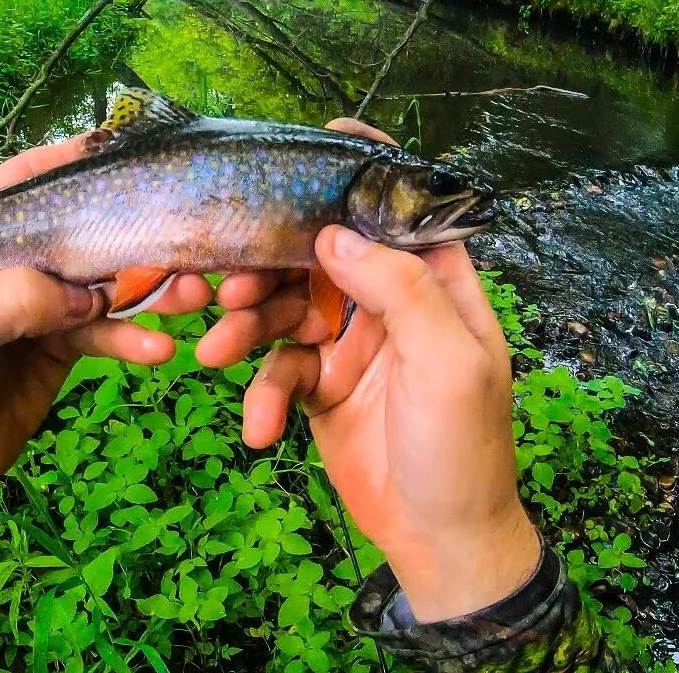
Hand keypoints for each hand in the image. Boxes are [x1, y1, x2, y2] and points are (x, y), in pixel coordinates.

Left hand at [0, 137, 213, 600]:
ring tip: (193, 299)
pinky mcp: (61, 342)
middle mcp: (3, 262)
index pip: (19, 185)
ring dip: (148, 290)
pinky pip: (106, 330)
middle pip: (75, 232)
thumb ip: (9, 298)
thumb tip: (83, 294)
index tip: (122, 155)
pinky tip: (160, 350)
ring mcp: (36, 302)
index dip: (68, 165)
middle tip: (181, 241)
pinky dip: (133, 339)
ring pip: (101, 283)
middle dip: (129, 236)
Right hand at [201, 120, 540, 623]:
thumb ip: (400, 290)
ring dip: (246, 330)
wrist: (439, 540)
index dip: (367, 171)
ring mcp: (349, 346)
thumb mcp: (448, 362)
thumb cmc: (464, 448)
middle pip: (319, 258)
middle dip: (270, 265)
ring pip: (283, 311)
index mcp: (435, 286)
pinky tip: (258, 429)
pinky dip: (260, 397)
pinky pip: (275, 373)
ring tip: (215, 354)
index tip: (319, 139)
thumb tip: (335, 234)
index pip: (402, 210)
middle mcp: (389, 305)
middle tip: (229, 283)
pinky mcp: (317, 388)